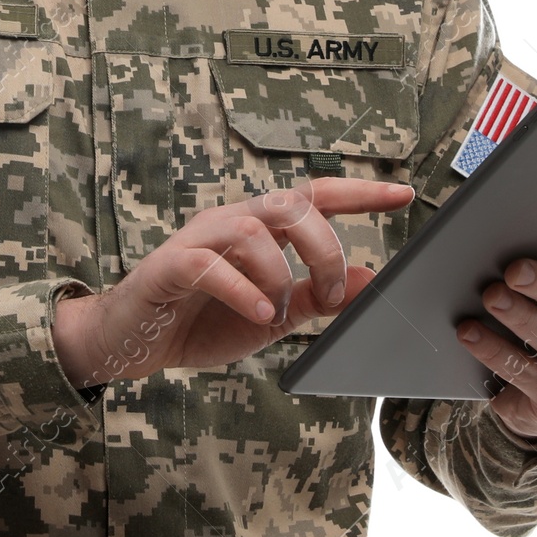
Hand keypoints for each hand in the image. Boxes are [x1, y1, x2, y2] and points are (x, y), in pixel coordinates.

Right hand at [54, 179, 414, 387]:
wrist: (132, 343)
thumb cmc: (201, 322)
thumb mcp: (272, 316)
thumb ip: (315, 298)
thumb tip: (369, 279)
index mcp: (257, 229)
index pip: (313, 198)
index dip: (358, 194)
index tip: (404, 195)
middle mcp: (228, 222)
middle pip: (288, 204)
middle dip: (323, 245)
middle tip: (331, 292)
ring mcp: (196, 240)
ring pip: (251, 229)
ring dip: (279, 273)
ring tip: (280, 312)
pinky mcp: (167, 266)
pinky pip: (208, 264)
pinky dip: (240, 289)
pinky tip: (257, 315)